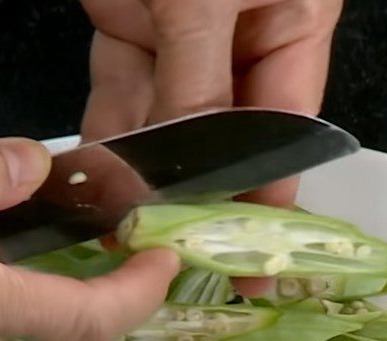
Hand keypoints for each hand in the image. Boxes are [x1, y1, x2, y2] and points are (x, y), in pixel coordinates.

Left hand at [80, 0, 343, 295]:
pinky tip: (95, 180)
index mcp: (291, 32)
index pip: (279, 139)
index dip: (264, 208)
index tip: (252, 267)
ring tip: (122, 231)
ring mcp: (182, 42)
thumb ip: (196, 83)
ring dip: (140, 177)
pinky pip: (120, 95)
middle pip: (219, 146)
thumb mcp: (205, 0)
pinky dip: (106, 136)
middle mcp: (242, 50)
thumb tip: (177, 168)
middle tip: (172, 258)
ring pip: (163, 127)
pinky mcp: (130, 31)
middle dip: (192, 199)